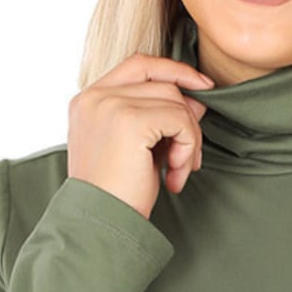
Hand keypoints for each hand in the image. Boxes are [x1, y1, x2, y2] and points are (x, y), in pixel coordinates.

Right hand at [67, 53, 214, 222]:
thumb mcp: (138, 149)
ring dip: (189, 139)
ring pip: (176, 101)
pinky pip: (180, 119)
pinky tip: (175, 176)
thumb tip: (198, 100)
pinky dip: (188, 147)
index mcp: (89, 100)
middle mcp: (95, 96)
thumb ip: (159, 118)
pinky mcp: (130, 121)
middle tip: (189, 158)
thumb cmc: (116, 196)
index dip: (174, 70)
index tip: (202, 87)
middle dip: (187, 118)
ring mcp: (110, 105)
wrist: (99, 226)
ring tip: (178, 173)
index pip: (139, 65)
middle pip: (163, 83)